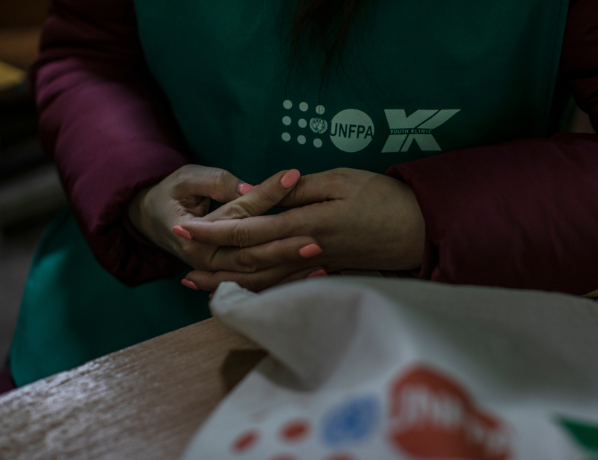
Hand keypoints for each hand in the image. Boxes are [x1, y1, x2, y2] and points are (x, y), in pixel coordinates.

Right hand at [128, 165, 324, 278]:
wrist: (153, 220)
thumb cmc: (172, 193)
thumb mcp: (187, 178)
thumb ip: (216, 182)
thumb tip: (248, 189)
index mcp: (194, 235)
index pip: (237, 215)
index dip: (266, 196)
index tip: (294, 177)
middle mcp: (207, 259)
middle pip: (250, 255)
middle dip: (284, 248)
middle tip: (317, 238)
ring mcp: (218, 272)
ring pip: (257, 275)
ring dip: (290, 271)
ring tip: (323, 260)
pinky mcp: (229, 276)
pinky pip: (260, 284)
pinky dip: (287, 281)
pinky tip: (315, 274)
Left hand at [179, 168, 425, 291]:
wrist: (419, 229)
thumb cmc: (384, 199)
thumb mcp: (341, 181)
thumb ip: (299, 190)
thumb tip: (262, 193)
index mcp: (306, 224)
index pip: (249, 229)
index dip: (214, 230)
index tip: (183, 227)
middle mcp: (305, 251)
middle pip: (247, 259)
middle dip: (210, 258)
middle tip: (177, 256)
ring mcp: (314, 267)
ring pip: (261, 279)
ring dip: (226, 280)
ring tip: (196, 282)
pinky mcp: (324, 273)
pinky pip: (282, 286)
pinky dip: (256, 290)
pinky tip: (241, 290)